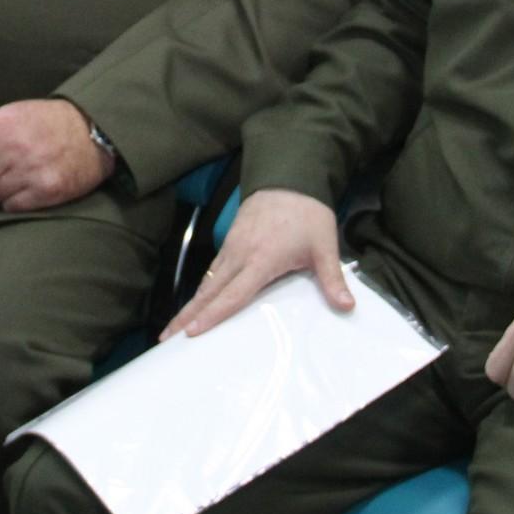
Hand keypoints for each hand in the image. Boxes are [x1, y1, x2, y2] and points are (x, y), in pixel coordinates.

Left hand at [0, 98, 112, 213]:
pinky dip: (12, 202)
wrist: (92, 131)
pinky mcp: (46, 191)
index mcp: (1, 124)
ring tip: (10, 178)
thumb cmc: (46, 122)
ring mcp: (31, 171)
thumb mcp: (12, 114)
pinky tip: (22, 188)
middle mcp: (14, 147)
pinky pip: (11, 207)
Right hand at [163, 189, 348, 339]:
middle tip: (167, 339)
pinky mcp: (231, 240)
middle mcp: (240, 255)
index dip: (212, 315)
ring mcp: (232, 247)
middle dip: (186, 316)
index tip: (191, 332)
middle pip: (208, 291)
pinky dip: (201, 289)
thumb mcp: (325, 246)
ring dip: (190, 304)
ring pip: (207, 281)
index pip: (233, 294)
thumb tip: (347, 307)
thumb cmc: (307, 212)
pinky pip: (213, 270)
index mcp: (261, 260)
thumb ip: (332, 279)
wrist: (290, 174)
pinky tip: (196, 302)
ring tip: (174, 328)